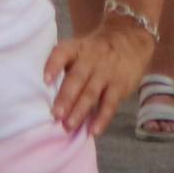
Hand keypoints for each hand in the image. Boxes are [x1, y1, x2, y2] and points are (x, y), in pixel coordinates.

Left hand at [43, 16, 152, 134]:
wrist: (129, 41)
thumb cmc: (94, 51)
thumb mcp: (79, 48)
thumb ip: (64, 66)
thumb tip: (44, 93)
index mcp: (76, 48)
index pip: (62, 53)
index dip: (53, 65)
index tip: (45, 80)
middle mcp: (91, 59)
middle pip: (77, 78)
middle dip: (66, 98)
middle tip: (56, 115)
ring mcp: (106, 73)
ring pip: (91, 93)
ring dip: (80, 111)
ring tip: (69, 126)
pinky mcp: (120, 86)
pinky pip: (110, 104)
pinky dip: (102, 119)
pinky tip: (94, 131)